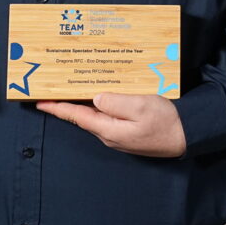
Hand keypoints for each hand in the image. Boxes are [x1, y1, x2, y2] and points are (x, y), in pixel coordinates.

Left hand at [37, 93, 186, 156]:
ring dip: (83, 103)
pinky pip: (107, 116)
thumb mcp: (141, 106)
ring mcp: (118, 134)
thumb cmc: (166, 121)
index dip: (57, 108)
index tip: (39, 101)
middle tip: (53, 88)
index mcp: (109, 128)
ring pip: (95, 115)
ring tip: (72, 88)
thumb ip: (116, 101)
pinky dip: (99, 105)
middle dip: (67, 103)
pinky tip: (99, 95)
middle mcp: (109, 134)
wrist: (186, 136)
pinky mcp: (127, 131)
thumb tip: (96, 98)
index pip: (76, 116)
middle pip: (83, 116)